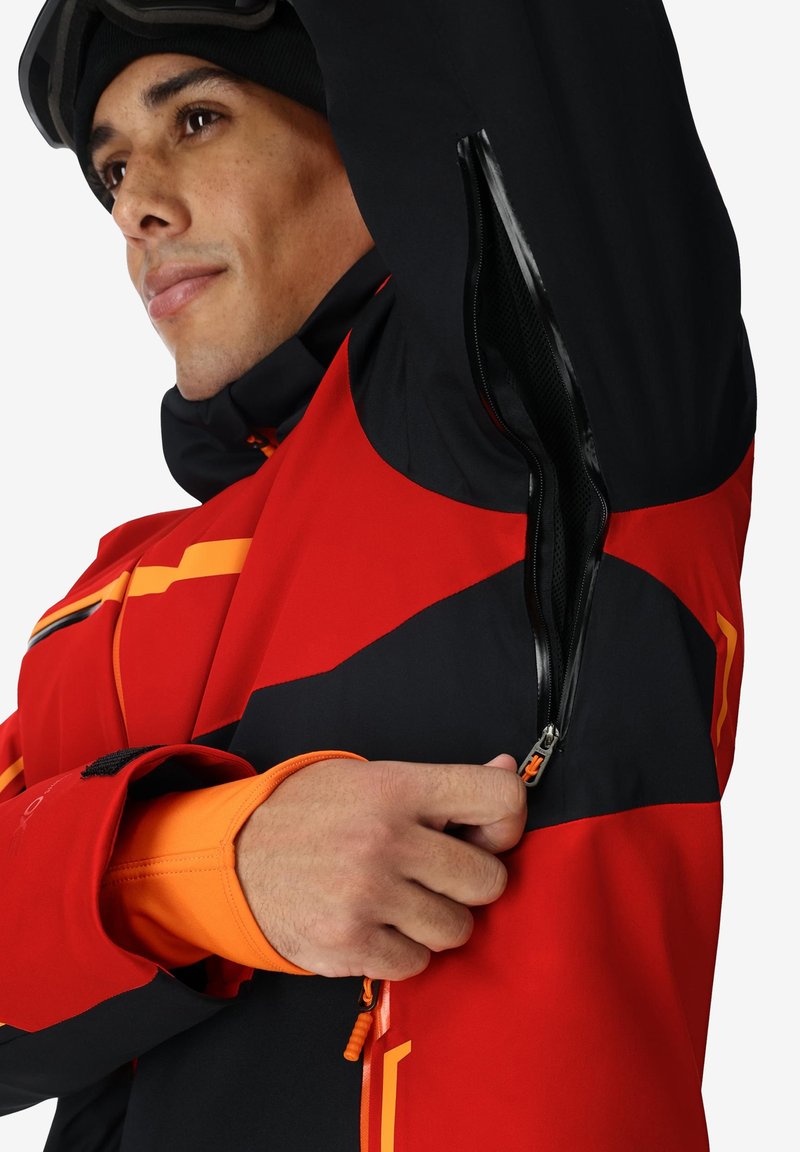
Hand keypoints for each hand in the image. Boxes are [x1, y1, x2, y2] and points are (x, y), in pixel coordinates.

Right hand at [235, 754, 524, 979]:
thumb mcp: (370, 777)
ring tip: (399, 900)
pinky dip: (402, 953)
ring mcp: (366, 894)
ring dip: (434, 922)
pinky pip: (415, 964)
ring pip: (455, 929)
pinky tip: (375, 925)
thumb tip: (506, 771)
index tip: (485, 835)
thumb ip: (441, 783)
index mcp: (397, 787)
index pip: (499, 802)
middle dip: (467, 883)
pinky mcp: (347, 943)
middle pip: (487, 881)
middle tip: (434, 874)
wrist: (230, 857)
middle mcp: (385, 838)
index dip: (507, 824)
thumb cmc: (309, 813)